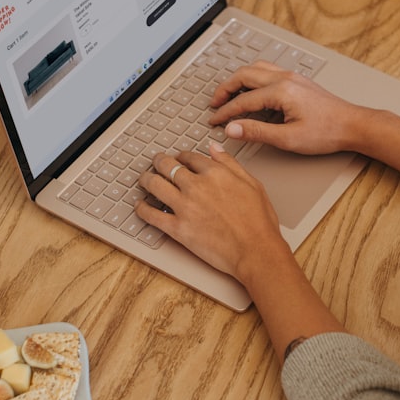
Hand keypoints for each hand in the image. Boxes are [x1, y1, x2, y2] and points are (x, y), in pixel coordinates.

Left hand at [135, 144, 292, 283]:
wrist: (255, 251)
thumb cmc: (259, 222)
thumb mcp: (252, 184)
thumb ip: (230, 164)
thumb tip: (215, 149)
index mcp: (215, 173)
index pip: (190, 157)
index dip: (181, 156)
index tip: (179, 158)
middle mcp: (196, 186)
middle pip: (167, 166)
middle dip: (159, 162)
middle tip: (156, 163)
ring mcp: (184, 207)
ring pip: (154, 185)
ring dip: (146, 179)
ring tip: (144, 179)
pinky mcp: (178, 228)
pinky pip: (151, 215)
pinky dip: (142, 209)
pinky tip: (140, 206)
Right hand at [207, 62, 367, 154]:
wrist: (353, 125)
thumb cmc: (327, 132)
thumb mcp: (288, 139)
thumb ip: (257, 132)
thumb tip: (232, 129)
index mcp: (281, 91)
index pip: (243, 100)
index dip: (225, 112)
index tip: (214, 121)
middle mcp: (285, 78)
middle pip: (244, 75)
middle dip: (225, 89)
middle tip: (214, 104)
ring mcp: (292, 77)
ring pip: (255, 69)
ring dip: (238, 80)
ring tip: (228, 95)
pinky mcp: (297, 81)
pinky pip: (267, 71)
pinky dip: (252, 79)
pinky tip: (251, 91)